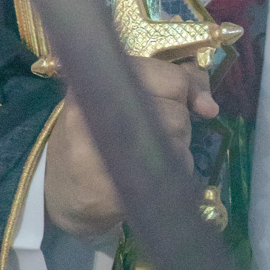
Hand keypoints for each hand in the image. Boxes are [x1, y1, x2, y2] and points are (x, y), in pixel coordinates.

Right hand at [44, 54, 218, 236]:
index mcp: (97, 80)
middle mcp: (96, 111)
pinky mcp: (116, 187)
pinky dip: (171, 172)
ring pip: (177, 140)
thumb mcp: (117, 95)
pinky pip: (171, 171)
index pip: (170, 77)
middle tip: (153, 132)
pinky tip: (147, 173)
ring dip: (176, 148)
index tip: (184, 101)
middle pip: (176, 112)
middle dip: (178, 122)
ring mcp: (103, 152)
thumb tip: (209, 106)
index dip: (184, 89)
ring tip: (146, 151)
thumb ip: (167, 83)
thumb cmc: (94, 135)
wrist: (60, 192)